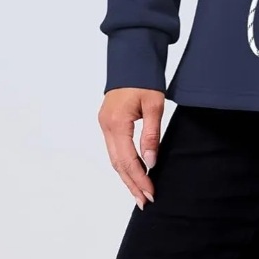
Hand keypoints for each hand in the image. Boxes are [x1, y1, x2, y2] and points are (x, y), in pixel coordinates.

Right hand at [98, 88, 164, 209]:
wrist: (132, 58)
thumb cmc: (144, 77)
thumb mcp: (154, 104)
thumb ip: (151, 134)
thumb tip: (150, 162)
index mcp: (116, 122)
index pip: (127, 160)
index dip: (139, 179)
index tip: (151, 193)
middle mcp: (106, 126)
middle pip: (117, 164)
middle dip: (132, 184)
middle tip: (145, 201)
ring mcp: (105, 124)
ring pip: (114, 158)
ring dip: (127, 176)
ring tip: (140, 193)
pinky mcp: (108, 122)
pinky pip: (115, 149)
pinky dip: (124, 163)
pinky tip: (133, 172)